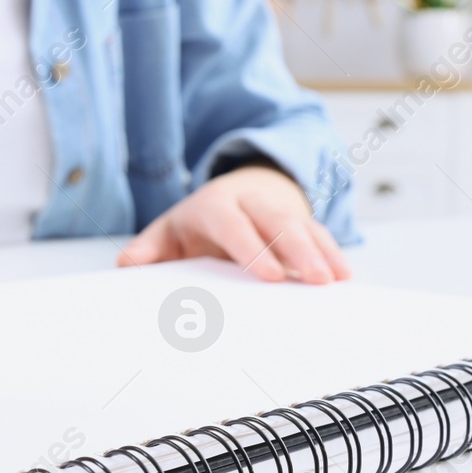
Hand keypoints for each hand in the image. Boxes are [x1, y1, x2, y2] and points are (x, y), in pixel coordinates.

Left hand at [117, 166, 350, 283]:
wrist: (235, 192)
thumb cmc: (198, 223)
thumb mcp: (170, 231)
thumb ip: (149, 249)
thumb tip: (126, 267)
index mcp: (215, 205)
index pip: (233, 223)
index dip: (251, 247)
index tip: (269, 274)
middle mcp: (250, 202)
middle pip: (276, 220)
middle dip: (296, 249)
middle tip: (314, 279)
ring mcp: (278, 209)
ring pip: (303, 225)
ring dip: (320, 251)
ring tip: (335, 280)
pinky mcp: (301, 220)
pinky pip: (319, 232)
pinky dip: (333, 252)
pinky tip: (345, 275)